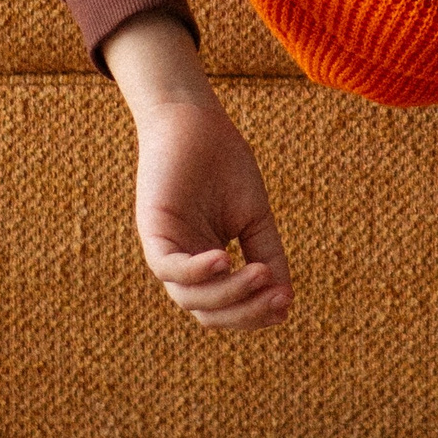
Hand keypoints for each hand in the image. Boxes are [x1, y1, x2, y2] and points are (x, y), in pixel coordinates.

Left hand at [133, 97, 294, 330]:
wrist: (198, 123)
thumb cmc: (225, 166)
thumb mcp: (254, 217)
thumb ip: (266, 254)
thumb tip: (284, 299)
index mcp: (206, 264)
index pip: (225, 308)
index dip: (253, 314)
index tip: (286, 305)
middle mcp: (183, 264)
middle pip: (207, 312)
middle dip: (244, 312)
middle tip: (277, 298)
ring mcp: (166, 249)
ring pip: (188, 297)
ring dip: (228, 293)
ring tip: (260, 274)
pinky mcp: (152, 230)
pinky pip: (167, 267)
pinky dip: (195, 272)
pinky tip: (225, 259)